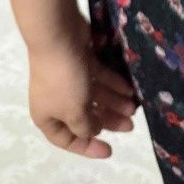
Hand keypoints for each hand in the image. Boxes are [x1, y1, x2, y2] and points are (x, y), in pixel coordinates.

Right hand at [27, 11, 139, 157]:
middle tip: (131, 124)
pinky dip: (113, 82)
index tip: (109, 150)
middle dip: (108, 121)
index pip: (67, 139)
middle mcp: (56, 99)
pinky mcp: (80, 60)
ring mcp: (69, 77)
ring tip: (135, 106)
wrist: (57, 34)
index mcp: (47, 116)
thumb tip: (91, 130)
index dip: (87, 147)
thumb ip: (85, 125)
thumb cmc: (64, 79)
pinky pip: (99, 76)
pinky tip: (129, 87)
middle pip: (85, 115)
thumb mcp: (74, 110)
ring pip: (95, 94)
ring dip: (114, 101)